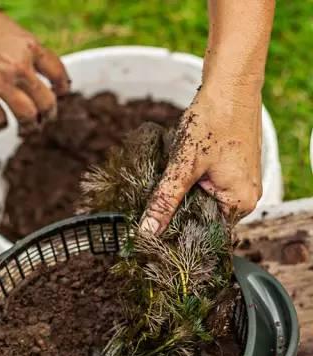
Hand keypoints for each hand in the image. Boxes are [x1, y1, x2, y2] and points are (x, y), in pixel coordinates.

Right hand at [0, 0, 69, 132]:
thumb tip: (26, 65)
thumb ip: (17, 47)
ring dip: (29, 128)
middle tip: (45, 120)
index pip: (57, 71)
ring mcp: (1, 85)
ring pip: (27, 117)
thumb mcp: (4, 27)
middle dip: (48, 114)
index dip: (62, 86)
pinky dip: (0, 125)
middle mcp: (20, 68)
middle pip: (46, 101)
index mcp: (28, 46)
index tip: (61, 94)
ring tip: (26, 132)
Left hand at [140, 82, 262, 234]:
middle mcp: (244, 197)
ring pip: (200, 201)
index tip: (151, 235)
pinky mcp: (230, 170)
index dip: (177, 233)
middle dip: (176, 214)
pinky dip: (187, 184)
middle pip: (202, 218)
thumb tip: (148, 230)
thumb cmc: (214, 120)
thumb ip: (165, 201)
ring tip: (159, 194)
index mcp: (240, 203)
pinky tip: (173, 178)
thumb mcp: (184, 166)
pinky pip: (205, 186)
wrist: (230, 84)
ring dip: (180, 197)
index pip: (205, 234)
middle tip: (148, 215)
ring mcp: (238, 183)